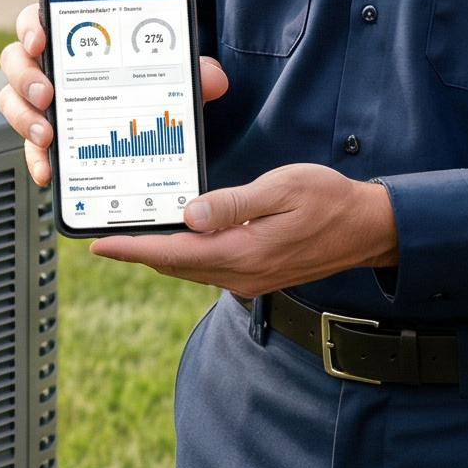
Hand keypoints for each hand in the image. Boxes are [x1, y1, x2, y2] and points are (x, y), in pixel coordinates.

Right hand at [0, 1, 228, 186]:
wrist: (155, 125)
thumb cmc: (151, 84)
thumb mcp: (173, 75)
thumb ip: (192, 71)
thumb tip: (210, 78)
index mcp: (74, 40)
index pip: (40, 20)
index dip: (32, 25)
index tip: (41, 38)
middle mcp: (50, 67)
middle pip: (15, 61)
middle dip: (25, 77)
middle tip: (46, 92)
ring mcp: (43, 103)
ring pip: (13, 103)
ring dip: (24, 118)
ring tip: (48, 134)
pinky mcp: (47, 138)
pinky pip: (28, 147)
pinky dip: (35, 160)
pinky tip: (49, 171)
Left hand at [90, 163, 396, 296]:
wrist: (368, 229)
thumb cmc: (329, 200)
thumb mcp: (283, 189)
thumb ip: (235, 204)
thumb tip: (190, 215)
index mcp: (243, 252)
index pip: (173, 253)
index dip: (132, 249)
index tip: (98, 244)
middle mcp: (241, 273)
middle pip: (173, 265)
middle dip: (136, 252)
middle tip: (101, 237)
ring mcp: (248, 277)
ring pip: (188, 269)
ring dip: (158, 255)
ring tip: (128, 236)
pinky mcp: (256, 273)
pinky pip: (207, 268)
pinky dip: (183, 256)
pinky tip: (175, 239)